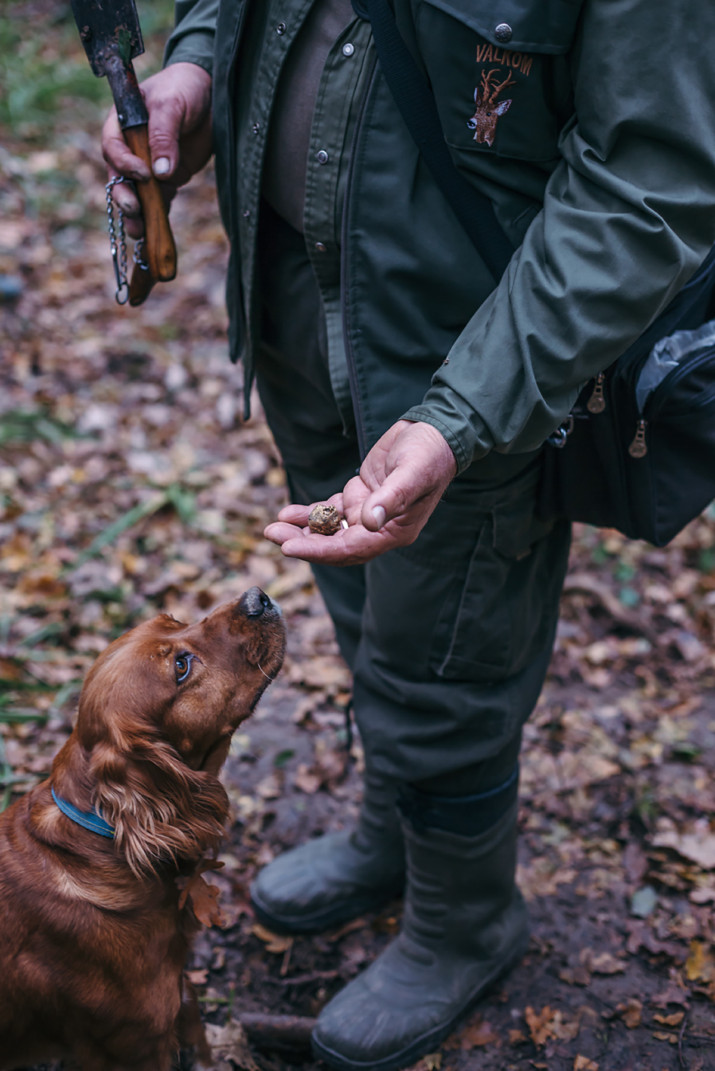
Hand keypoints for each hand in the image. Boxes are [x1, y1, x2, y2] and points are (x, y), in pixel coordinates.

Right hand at [102, 63, 212, 237]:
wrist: (211, 95)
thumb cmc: (184, 89)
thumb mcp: (173, 104)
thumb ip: (165, 135)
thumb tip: (161, 172)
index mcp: (122, 123)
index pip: (113, 147)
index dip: (124, 163)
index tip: (143, 174)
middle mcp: (130, 148)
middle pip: (118, 176)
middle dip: (124, 195)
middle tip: (135, 210)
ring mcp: (148, 166)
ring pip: (136, 193)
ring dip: (136, 214)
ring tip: (139, 232)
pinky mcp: (166, 179)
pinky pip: (158, 201)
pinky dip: (157, 216)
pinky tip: (157, 231)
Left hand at [264, 420, 457, 564]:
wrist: (435, 433)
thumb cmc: (429, 454)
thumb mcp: (412, 473)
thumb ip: (391, 497)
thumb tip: (368, 521)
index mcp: (394, 531)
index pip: (352, 549)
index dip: (319, 551)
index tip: (290, 548)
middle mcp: (380, 528)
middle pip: (336, 544)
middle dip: (303, 543)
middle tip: (272, 535)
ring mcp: (368, 514)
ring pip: (330, 530)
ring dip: (302, 531)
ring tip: (273, 528)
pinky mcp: (360, 496)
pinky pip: (330, 511)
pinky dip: (310, 514)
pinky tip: (288, 514)